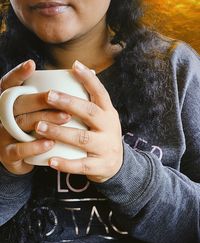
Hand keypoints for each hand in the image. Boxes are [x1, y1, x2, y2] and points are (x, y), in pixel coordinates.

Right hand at [0, 60, 69, 174]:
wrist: (22, 158)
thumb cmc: (35, 130)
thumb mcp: (38, 112)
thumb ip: (53, 97)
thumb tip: (89, 73)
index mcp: (9, 103)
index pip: (9, 85)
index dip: (18, 74)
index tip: (31, 64)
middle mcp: (2, 116)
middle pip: (18, 103)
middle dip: (40, 100)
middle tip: (62, 99)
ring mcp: (2, 134)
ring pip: (21, 123)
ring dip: (44, 120)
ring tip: (66, 118)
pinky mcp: (7, 154)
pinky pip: (19, 149)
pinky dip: (35, 146)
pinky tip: (51, 143)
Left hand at [35, 60, 122, 182]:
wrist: (118, 164)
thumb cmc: (103, 135)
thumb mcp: (103, 118)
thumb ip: (92, 102)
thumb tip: (80, 73)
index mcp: (108, 113)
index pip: (101, 93)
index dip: (89, 79)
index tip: (74, 65)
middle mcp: (109, 127)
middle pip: (90, 112)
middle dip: (69, 103)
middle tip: (48, 95)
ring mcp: (106, 147)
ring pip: (82, 138)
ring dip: (60, 132)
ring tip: (39, 127)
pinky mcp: (100, 165)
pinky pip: (81, 165)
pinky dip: (66, 163)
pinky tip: (50, 160)